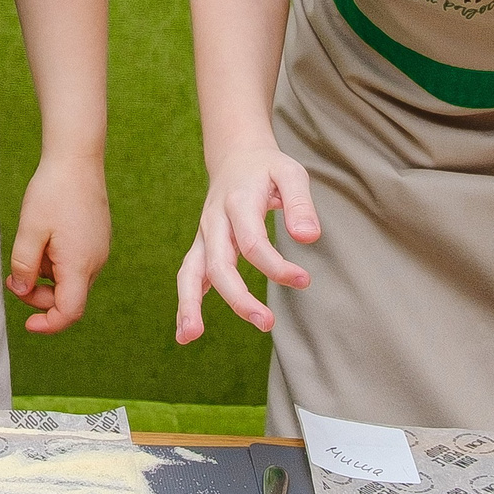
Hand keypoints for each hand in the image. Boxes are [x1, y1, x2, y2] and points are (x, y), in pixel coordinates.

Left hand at [7, 157, 110, 334]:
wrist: (77, 160)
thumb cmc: (53, 192)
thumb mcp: (30, 231)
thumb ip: (24, 266)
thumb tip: (22, 289)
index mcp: (79, 264)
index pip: (69, 312)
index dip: (49, 324)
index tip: (28, 324)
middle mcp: (95, 262)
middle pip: (69, 298)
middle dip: (39, 295)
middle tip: (14, 278)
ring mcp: (99, 250)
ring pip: (71, 280)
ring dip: (47, 276)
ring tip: (30, 245)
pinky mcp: (97, 239)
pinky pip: (76, 263)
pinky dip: (57, 262)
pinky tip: (44, 238)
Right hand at [173, 140, 319, 341]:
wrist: (236, 157)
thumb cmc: (267, 169)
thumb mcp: (291, 173)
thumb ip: (301, 204)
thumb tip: (308, 238)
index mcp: (237, 202)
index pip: (252, 243)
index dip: (277, 267)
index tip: (304, 279)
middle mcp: (214, 221)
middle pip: (218, 264)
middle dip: (239, 297)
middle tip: (267, 323)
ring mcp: (204, 235)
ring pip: (191, 272)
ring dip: (189, 304)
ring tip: (190, 336)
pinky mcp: (202, 247)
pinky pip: (189, 276)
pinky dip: (185, 303)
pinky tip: (186, 333)